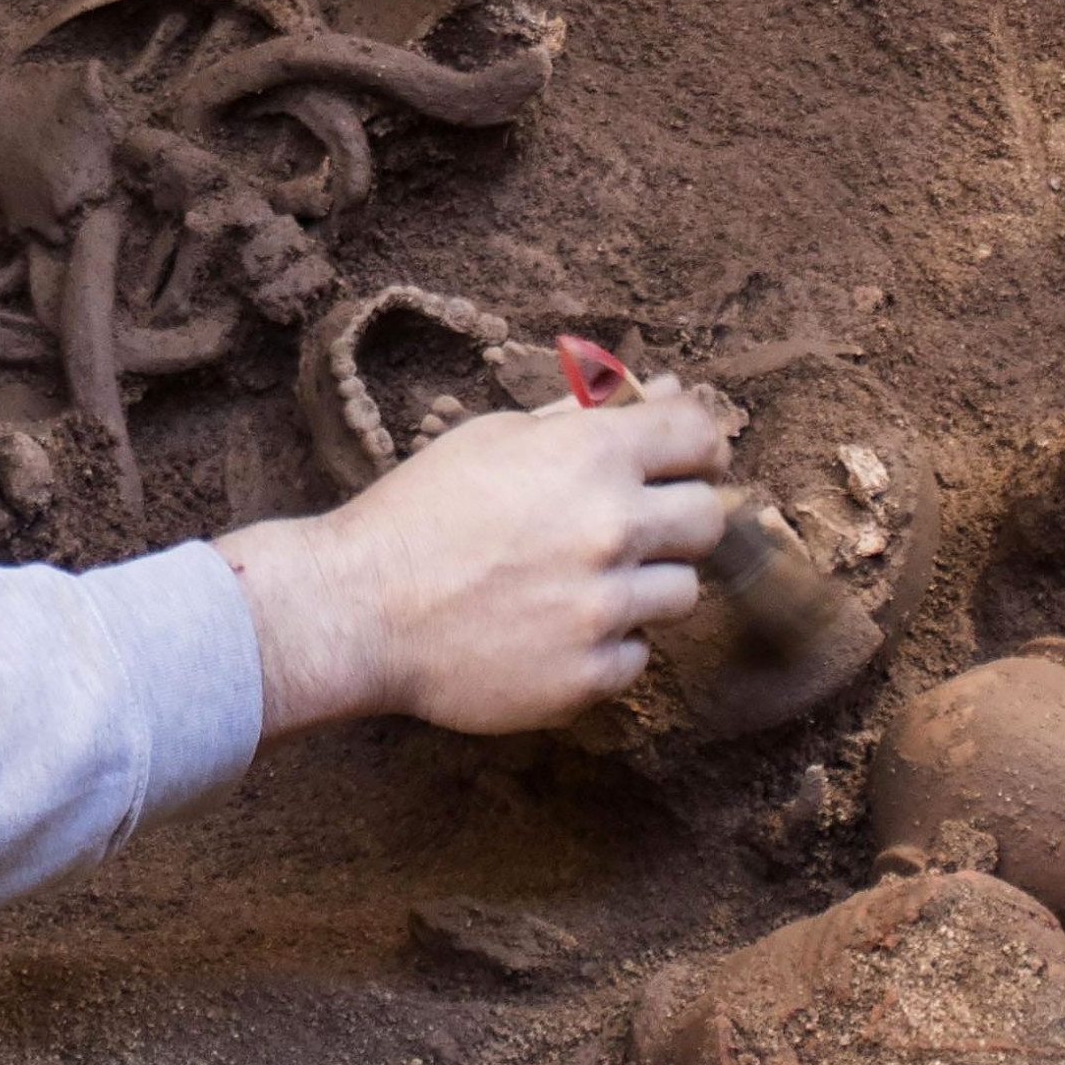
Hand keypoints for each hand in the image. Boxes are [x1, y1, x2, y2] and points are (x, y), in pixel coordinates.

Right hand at [216, 386, 730, 736]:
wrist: (356, 610)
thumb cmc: (419, 513)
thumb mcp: (493, 439)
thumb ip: (587, 417)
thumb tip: (669, 389)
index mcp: (587, 456)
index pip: (699, 434)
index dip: (696, 444)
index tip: (679, 461)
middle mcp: (610, 530)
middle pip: (708, 518)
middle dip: (675, 516)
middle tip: (621, 527)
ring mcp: (604, 609)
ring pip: (683, 592)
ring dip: (642, 584)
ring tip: (573, 582)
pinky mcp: (590, 676)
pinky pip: (637, 655)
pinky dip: (605, 643)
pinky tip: (549, 628)